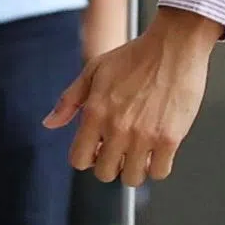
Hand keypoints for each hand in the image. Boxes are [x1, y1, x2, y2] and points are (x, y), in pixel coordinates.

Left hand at [46, 6, 222, 185]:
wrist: (174, 46)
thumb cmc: (136, 55)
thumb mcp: (94, 71)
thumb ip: (69, 100)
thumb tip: (50, 123)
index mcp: (95, 112)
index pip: (78, 159)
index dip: (87, 157)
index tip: (97, 149)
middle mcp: (118, 128)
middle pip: (104, 173)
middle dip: (110, 165)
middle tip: (120, 150)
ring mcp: (144, 136)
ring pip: (132, 178)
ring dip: (134, 168)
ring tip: (139, 152)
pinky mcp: (170, 138)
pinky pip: (159, 172)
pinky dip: (157, 166)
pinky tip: (157, 151)